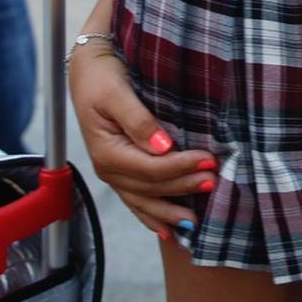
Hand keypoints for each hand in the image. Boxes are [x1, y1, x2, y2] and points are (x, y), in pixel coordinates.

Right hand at [68, 37, 216, 241]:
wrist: (87, 71)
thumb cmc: (101, 78)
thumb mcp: (116, 93)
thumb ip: (138, 120)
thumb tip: (163, 146)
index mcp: (107, 152)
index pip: (151, 168)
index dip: (181, 167)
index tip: (209, 160)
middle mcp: (108, 169)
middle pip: (151, 186)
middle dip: (183, 186)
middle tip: (214, 181)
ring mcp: (113, 174)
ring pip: (144, 200)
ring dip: (170, 211)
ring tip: (196, 220)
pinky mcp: (119, 171)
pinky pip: (136, 200)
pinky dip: (152, 216)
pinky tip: (168, 231)